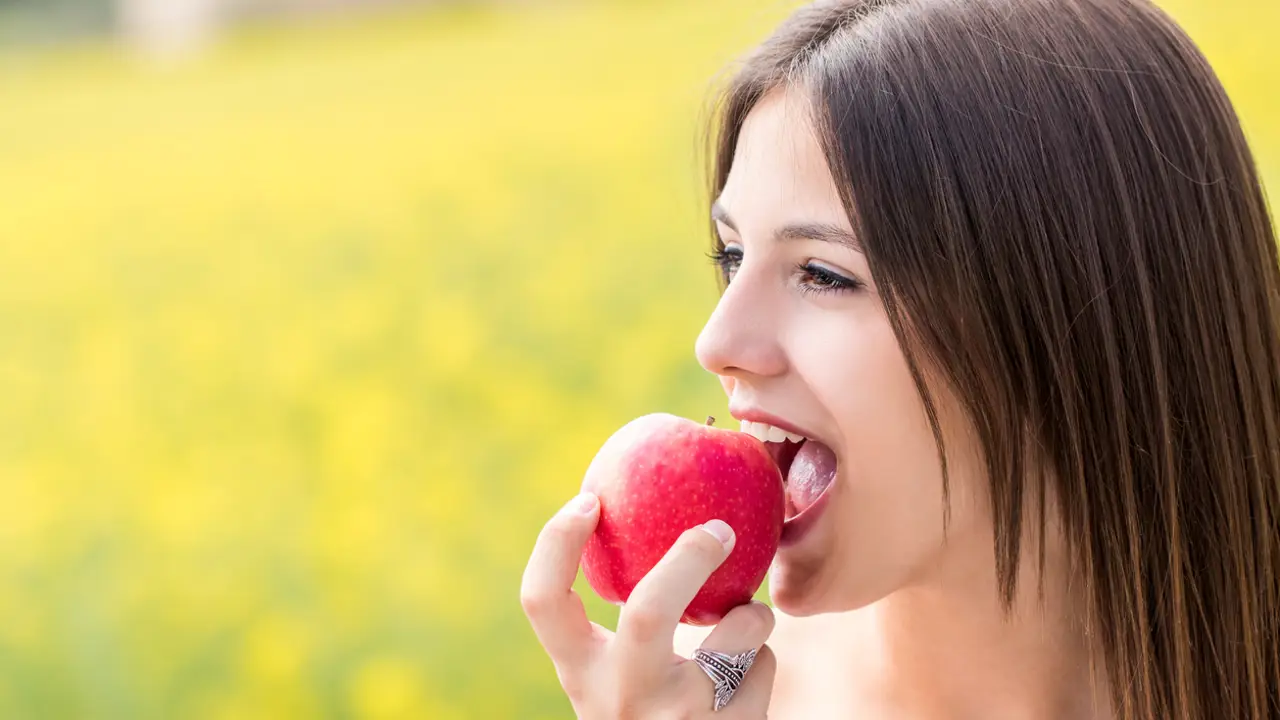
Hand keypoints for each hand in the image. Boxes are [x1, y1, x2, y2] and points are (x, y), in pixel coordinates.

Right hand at [520, 492, 775, 718]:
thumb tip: (648, 516)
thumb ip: (623, 628)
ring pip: (735, 632)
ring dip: (752, 614)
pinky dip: (763, 662)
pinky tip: (748, 683)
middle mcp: (620, 702)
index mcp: (580, 676)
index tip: (590, 499)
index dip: (557, 542)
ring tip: (747, 620)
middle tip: (719, 527)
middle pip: (647, 610)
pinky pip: (765, 668)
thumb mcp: (617, 681)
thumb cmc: (653, 717)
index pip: (541, 602)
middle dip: (689, 558)